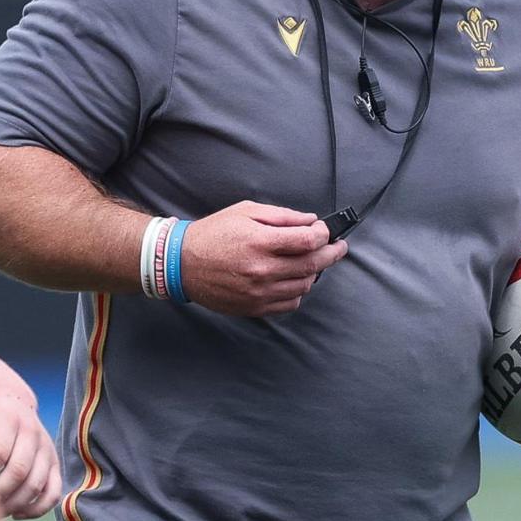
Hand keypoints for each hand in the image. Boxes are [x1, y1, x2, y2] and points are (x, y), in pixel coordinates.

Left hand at [0, 395, 62, 518]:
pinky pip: (53, 493)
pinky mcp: (55, 465)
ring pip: (36, 485)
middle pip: (19, 471)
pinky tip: (16, 514)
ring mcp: (47, 451)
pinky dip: (37, 509)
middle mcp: (33, 435)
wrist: (13, 406)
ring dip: (14, 504)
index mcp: (11, 420)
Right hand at [177, 203, 346, 317]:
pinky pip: (290, 303)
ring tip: (311, 261)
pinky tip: (293, 279)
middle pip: (313, 264)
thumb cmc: (213, 234)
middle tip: (338, 247)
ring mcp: (259, 292)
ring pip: (305, 285)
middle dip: (331, 253)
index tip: (325, 230)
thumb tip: (310, 220)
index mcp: (260, 242)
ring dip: (314, 272)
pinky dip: (298, 291)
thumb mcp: (245, 212)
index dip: (324, 234)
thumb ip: (281, 216)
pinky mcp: (254, 308)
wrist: (182, 263)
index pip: (309, 241)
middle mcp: (262, 270)